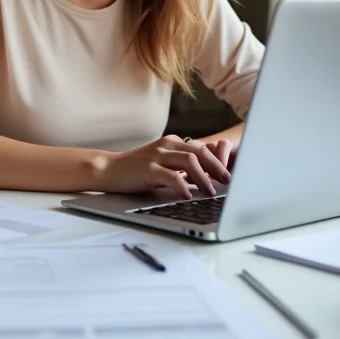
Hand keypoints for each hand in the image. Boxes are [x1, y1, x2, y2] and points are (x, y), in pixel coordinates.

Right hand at [96, 135, 231, 198]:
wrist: (109, 169)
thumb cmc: (137, 170)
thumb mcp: (163, 164)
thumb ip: (181, 167)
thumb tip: (207, 178)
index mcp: (173, 143)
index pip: (202, 148)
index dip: (218, 161)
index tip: (230, 175)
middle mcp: (167, 145)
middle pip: (200, 152)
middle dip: (217, 167)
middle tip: (227, 182)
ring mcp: (157, 156)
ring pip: (189, 161)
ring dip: (204, 177)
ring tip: (211, 192)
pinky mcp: (148, 169)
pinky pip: (171, 176)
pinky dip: (183, 186)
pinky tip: (188, 195)